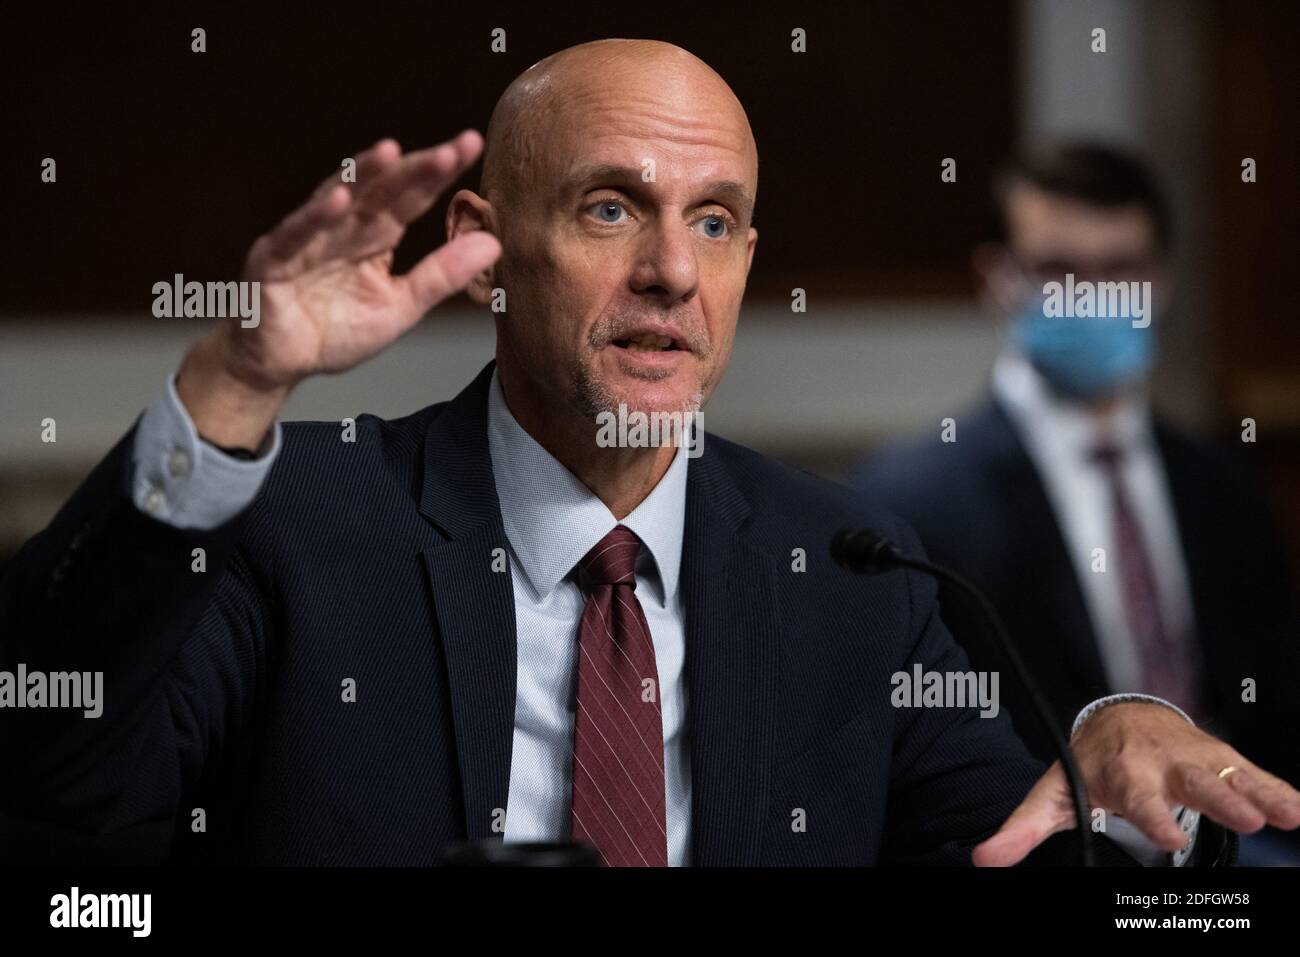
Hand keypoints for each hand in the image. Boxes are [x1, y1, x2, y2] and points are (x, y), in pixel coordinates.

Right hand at [177, 131, 500, 445]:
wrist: (280, 365)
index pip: (411, 198)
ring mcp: (306, 239)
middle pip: (381, 189)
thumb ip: (441, 275)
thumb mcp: (400, 307)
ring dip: (361, 175)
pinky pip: (295, 235)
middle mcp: (343, 228)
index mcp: (375, 236)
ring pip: (336, 199)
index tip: (470, 146)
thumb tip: (494, 243)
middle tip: (452, 149)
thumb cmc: (334, 331)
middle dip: (414, 168)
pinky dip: (315, 218)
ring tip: (390, 152)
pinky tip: (339, 199)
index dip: (438, 174)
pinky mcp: (272, 260)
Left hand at [973, 702, 1299, 865]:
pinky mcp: (1221, 759)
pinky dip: (1277, 788)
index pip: (1137, 796)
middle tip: (1244, 818)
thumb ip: (1022, 828)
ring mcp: (1196, 759)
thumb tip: (984, 858)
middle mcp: (1164, 763)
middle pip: (1193, 782)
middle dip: (1218, 798)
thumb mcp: (1053, 792)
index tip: (1167, 836)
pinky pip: (1252, 773)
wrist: (1119, 717)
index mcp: (1122, 771)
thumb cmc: (1090, 762)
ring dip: (1258, 792)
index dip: (1151, 815)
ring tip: (1286, 815)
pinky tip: (1296, 810)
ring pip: (1229, 773)